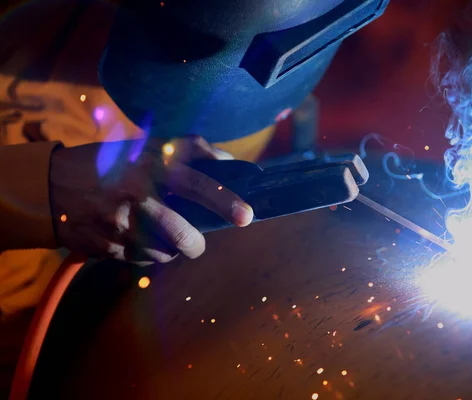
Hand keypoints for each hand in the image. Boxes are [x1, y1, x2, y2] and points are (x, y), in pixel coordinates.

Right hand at [49, 137, 253, 264]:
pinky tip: (135, 238)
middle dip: (195, 244)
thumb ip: (190, 150)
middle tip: (196, 242)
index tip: (246, 216)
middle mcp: (136, 197)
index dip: (224, 200)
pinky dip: (146, 254)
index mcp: (149, 166)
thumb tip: (229, 163)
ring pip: (163, 254)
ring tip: (155, 233)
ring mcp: (119, 226)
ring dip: (168, 249)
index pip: (197, 183)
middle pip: (182, 235)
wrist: (50, 187)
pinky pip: (142, 262)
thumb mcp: (145, 147)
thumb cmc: (109, 163)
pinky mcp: (108, 249)